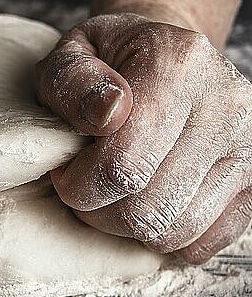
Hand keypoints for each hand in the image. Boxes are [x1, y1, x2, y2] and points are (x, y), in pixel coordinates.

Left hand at [36, 13, 251, 263]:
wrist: (168, 58)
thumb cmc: (109, 61)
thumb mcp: (73, 54)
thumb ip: (73, 80)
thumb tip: (108, 113)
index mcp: (177, 66)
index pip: (121, 164)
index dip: (78, 185)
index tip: (64, 173)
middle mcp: (224, 104)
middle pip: (147, 208)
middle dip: (97, 212)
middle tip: (83, 189)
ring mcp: (248, 144)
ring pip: (174, 232)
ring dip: (128, 229)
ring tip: (112, 195)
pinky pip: (204, 242)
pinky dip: (165, 239)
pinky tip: (145, 206)